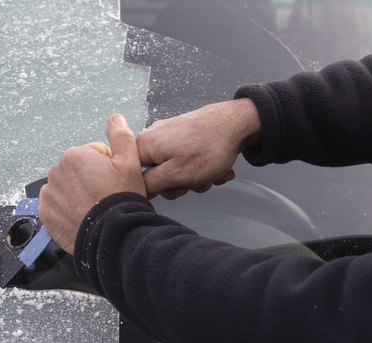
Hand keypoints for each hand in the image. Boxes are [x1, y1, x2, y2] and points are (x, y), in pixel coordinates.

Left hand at [39, 114, 145, 254]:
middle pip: (77, 170)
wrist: (111, 236)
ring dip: (77, 193)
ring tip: (93, 207)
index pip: (93, 154)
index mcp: (74, 156)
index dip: (107, 167)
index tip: (112, 182)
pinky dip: (66, 209)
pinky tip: (81, 215)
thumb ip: (121, 136)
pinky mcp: (45, 213)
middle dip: (90, 179)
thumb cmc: (120, 200)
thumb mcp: (130, 163)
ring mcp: (48, 193)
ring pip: (66, 187)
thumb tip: (116, 118)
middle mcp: (56, 172)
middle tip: (104, 195)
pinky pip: (56, 205)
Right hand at [136, 98, 261, 198]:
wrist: (238, 122)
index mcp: (144, 145)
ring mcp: (167, 136)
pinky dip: (199, 167)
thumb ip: (151, 185)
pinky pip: (184, 160)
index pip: (133, 176)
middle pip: (154, 175)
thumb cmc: (210, 146)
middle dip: (177, 183)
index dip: (151, 187)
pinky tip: (215, 168)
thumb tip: (137, 191)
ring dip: (192, 178)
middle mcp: (151, 137)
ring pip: (172, 170)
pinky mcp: (182, 136)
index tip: (169, 187)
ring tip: (209, 173)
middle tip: (193, 181)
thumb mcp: (177, 175)